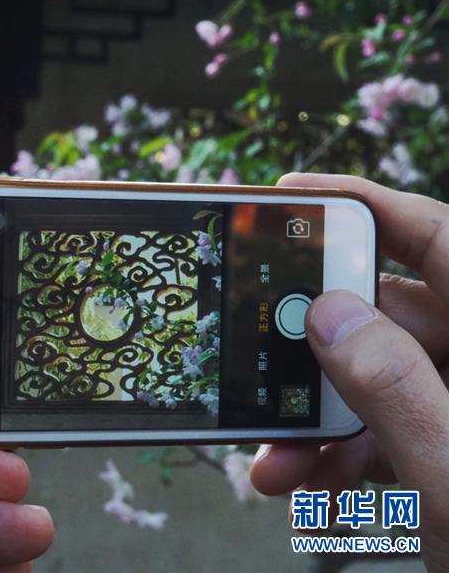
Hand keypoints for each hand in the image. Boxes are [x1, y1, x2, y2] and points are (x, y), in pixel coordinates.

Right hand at [251, 174, 448, 570]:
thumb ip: (395, 391)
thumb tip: (327, 313)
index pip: (439, 239)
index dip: (366, 206)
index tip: (290, 197)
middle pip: (391, 322)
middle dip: (316, 359)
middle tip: (257, 372)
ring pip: (381, 384)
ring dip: (320, 424)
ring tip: (277, 467)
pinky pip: (393, 430)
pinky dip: (347, 457)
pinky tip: (315, 492)